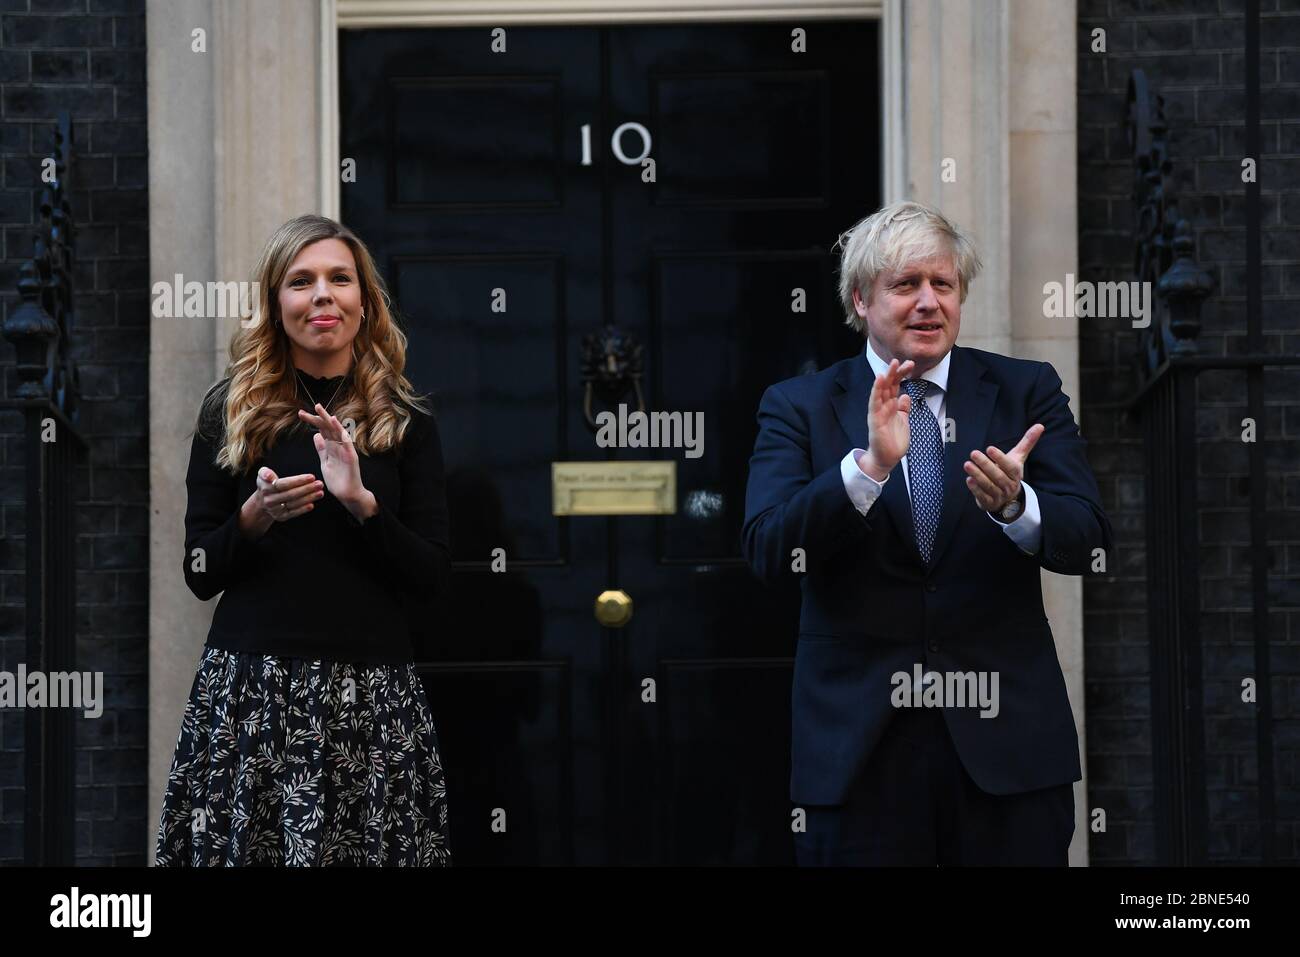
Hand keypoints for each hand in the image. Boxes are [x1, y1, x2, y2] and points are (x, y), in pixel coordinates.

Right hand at [240, 467, 322, 539]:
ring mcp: (275, 510)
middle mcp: (270, 500)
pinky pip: (293, 513)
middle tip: (320, 484)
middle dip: (307, 489)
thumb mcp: (262, 475)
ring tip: (320, 493)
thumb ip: (265, 472)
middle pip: (291, 494)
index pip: (284, 484)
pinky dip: (303, 509)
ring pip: (294, 504)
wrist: (262, 502)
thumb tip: (269, 476)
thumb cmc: (267, 484)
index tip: (312, 477)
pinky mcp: (281, 517)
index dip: (298, 481)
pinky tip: (312, 504)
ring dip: (308, 498)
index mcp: (266, 488)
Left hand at [298, 403, 375, 519]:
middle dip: (316, 418)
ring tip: (318, 408)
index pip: (322, 430)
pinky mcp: (351, 455)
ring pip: (335, 431)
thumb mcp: (325, 463)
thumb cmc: (339, 481)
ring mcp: (345, 450)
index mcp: (332, 447)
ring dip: (327, 419)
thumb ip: (321, 449)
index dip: (312, 422)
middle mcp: (339, 446)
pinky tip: (333, 421)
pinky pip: (345, 440)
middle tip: (302, 412)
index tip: (301, 415)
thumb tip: (315, 435)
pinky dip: (340, 430)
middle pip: (326, 428)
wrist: (348, 495)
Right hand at [858, 357, 916, 480]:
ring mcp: (878, 412)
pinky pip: (874, 403)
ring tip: (891, 365)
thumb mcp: (903, 421)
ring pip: (881, 391)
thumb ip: (904, 408)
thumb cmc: (893, 441)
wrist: (886, 458)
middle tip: (901, 360)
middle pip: (889, 385)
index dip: (902, 374)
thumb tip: (905, 396)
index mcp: (891, 406)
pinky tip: (879, 380)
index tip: (910, 364)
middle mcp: (884, 406)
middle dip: (895, 372)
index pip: (896, 386)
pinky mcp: (875, 420)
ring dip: (886, 377)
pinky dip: (876, 391)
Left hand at [963, 424, 1044, 511]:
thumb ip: (1027, 442)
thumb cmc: (1010, 473)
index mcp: (1016, 473)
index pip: (1009, 466)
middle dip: (985, 464)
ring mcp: (999, 495)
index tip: (989, 448)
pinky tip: (969, 479)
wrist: (1009, 499)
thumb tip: (1040, 425)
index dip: (1000, 458)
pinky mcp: (989, 503)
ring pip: (989, 486)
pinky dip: (975, 489)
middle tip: (973, 453)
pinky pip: (983, 497)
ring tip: (967, 464)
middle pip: (997, 476)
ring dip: (977, 475)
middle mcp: (1009, 485)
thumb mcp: (1018, 458)